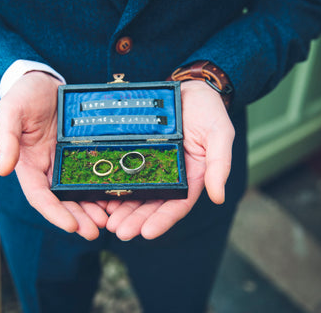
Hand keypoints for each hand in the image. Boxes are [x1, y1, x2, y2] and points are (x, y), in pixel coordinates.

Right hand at [0, 71, 107, 239]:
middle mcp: (47, 169)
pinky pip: (92, 175)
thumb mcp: (10, 111)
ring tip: (109, 220)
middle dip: (78, 218)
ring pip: (78, 193)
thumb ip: (6, 139)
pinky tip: (115, 197)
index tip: (71, 226)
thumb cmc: (23, 95)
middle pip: (62, 201)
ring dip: (92, 209)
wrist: (43, 81)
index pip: (40, 196)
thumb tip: (4, 169)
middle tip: (96, 231)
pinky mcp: (81, 153)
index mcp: (28, 165)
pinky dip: (101, 189)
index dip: (54, 213)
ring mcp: (65, 162)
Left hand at [105, 80, 233, 239]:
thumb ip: (220, 164)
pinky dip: (113, 186)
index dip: (162, 220)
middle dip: (135, 219)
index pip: (177, 205)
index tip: (146, 233)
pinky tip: (100, 196)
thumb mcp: (219, 134)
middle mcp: (169, 176)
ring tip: (106, 222)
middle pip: (151, 204)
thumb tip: (219, 197)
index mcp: (191, 177)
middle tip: (119, 231)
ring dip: (121, 209)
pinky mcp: (135, 152)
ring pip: (134, 193)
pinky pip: (122, 171)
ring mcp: (150, 165)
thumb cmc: (208, 112)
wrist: (189, 88)